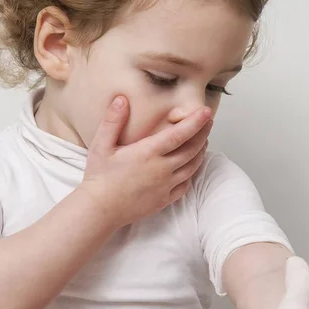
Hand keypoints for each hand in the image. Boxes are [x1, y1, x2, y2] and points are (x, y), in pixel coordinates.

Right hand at [80, 96, 212, 227]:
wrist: (100, 209)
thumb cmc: (99, 176)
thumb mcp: (101, 145)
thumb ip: (113, 121)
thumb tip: (121, 99)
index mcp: (149, 152)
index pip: (179, 134)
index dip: (195, 122)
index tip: (206, 111)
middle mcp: (162, 168)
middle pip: (191, 149)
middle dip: (203, 133)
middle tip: (208, 121)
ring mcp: (165, 185)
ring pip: (192, 167)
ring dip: (200, 152)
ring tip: (203, 140)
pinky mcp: (164, 199)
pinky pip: (185, 185)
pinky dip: (192, 173)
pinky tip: (192, 167)